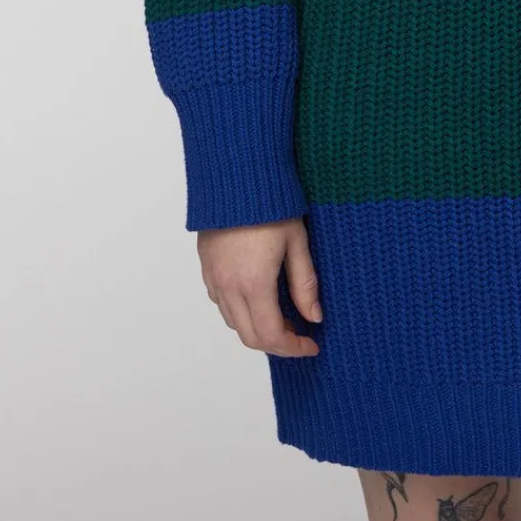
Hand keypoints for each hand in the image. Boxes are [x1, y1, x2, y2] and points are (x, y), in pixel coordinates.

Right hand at [197, 216, 321, 355]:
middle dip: (276, 343)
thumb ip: (305, 284)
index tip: (311, 345)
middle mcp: (228, 286)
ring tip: (283, 314)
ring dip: (257, 327)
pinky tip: (258, 295)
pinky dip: (239, 310)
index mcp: (254, 283)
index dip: (293, 348)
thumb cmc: (271, 202)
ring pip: (232, 321)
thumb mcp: (297, 242)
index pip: (271, 335)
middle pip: (249, 336)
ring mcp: (213, 276)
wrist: (237, 173)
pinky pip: (220, 301)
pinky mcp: (206, 265)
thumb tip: (314, 317)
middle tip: (300, 335)